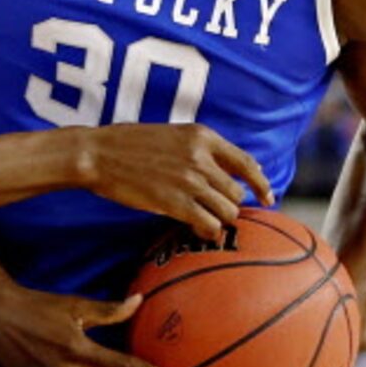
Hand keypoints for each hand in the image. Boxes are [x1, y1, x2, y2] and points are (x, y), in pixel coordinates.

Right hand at [81, 123, 273, 240]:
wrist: (98, 154)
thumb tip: (227, 172)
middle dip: (229, 206)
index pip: (247, 163)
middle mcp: (201, 157)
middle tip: (216, 214)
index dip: (261, 184)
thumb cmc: (129, 145)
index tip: (267, 198)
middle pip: (236, 193)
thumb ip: (199, 150)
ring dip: (219, 220)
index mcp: (203, 136)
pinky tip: (198, 230)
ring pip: (227, 212)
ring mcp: (190, 181)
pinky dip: (208, 232)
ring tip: (203, 221)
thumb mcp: (172, 135)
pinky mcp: (176, 203)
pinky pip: (209, 225)